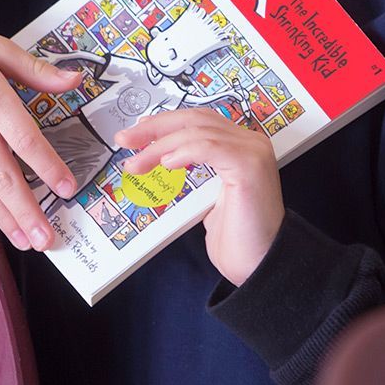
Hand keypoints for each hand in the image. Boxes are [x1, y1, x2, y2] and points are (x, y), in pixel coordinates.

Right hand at [0, 22, 84, 250]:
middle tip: (46, 238)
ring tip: (28, 242)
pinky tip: (2, 222)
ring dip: (6, 218)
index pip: (23, 139)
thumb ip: (36, 69)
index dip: (46, 166)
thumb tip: (74, 79)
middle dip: (26, 210)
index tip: (67, 188)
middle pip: (3, 176)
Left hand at [115, 109, 281, 285]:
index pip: (199, 121)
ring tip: (137, 162)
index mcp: (242, 147)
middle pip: (196, 120)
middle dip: (155, 127)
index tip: (137, 134)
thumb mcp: (208, 198)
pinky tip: (166, 162)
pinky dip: (184, 151)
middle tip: (125, 139)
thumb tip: (162, 162)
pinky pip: (209, 147)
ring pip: (198, 132)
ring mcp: (253, 151)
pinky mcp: (250, 165)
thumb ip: (195, 174)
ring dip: (160, 145)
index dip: (165, 123)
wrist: (259, 265)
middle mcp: (251, 143)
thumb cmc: (239, 238)